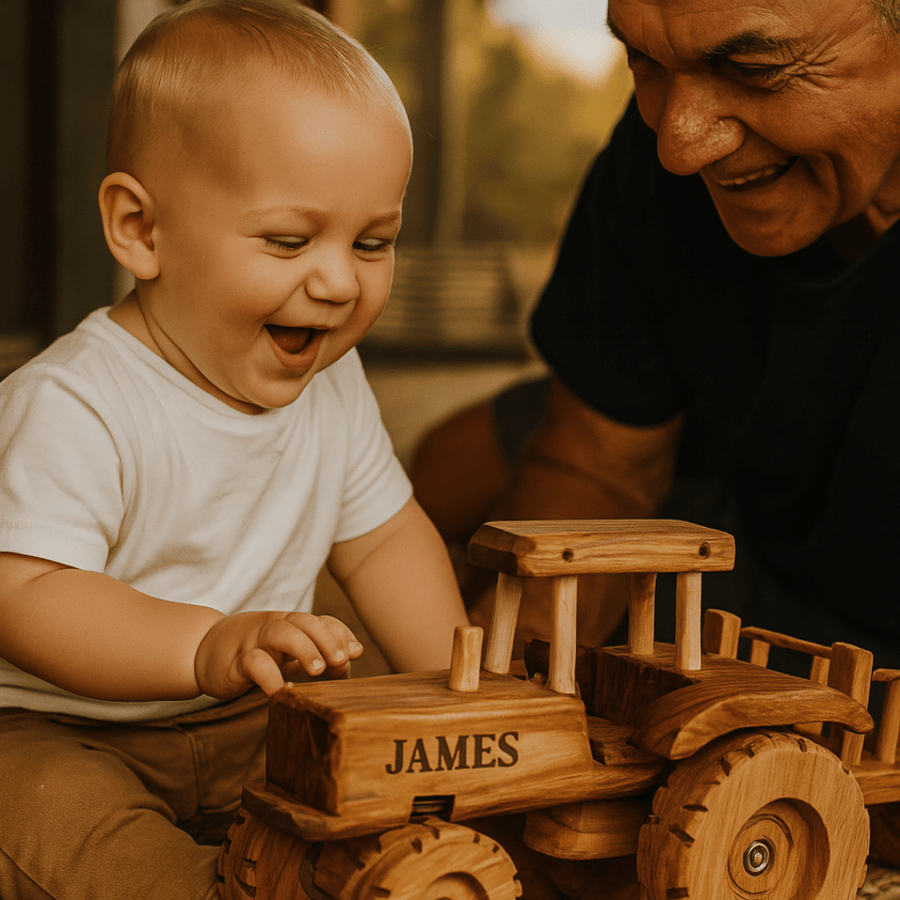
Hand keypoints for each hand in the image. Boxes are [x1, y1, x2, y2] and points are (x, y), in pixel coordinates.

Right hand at [194, 610, 362, 698]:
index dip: (340, 633)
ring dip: (303, 648)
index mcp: (291, 624)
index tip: (356, 653)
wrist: (203, 652)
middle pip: (304, 621)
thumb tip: (347, 665)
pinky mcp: (234, 663)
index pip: (321, 621)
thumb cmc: (256, 655)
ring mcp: (254, 641)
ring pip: (280, 633)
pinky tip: (282, 691)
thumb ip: (316, 657)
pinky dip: (270, 676)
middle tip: (340, 661)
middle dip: (326, 639)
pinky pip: (252, 662)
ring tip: (318, 671)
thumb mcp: (288, 654)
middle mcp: (274, 626)